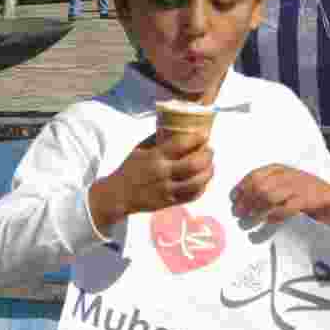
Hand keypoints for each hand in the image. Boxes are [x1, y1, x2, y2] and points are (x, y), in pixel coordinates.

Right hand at [89, 133, 213, 233]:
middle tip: (210, 150)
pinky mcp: (170, 202)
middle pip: (194, 164)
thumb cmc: (129, 168)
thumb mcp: (139, 149)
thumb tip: (174, 126)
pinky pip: (192, 196)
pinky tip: (204, 180)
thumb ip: (156, 139)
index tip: (205, 134)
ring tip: (211, 165)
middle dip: (207, 155)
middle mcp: (163, 173)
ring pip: (197, 182)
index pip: (180, 144)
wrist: (118, 194)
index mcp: (154, 157)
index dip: (196, 138)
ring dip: (208, 172)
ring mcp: (167, 189)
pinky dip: (202, 187)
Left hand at [230, 165, 329, 225]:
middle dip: (246, 201)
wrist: (325, 193)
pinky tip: (268, 221)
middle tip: (238, 214)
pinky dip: (274, 216)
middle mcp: (285, 175)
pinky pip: (286, 208)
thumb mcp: (279, 182)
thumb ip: (262, 186)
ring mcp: (296, 187)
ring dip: (256, 211)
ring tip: (248, 221)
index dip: (241, 188)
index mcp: (276, 169)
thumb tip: (237, 198)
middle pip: (259, 186)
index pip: (253, 176)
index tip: (233, 200)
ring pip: (269, 197)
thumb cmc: (296, 189)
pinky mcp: (306, 200)